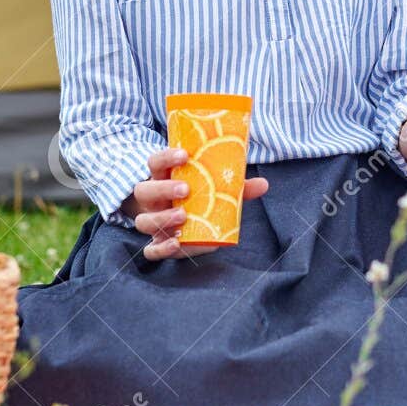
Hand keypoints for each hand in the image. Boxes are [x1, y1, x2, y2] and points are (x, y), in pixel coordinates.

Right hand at [120, 146, 269, 260]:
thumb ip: (235, 187)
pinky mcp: (156, 245)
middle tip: (186, 189)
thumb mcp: (213, 188)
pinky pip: (150, 250)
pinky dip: (161, 249)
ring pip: (143, 220)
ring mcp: (152, 222)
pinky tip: (176, 244)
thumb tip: (263, 184)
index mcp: (163, 178)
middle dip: (163, 189)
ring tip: (183, 216)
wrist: (178, 221)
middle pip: (144, 190)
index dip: (166, 157)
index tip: (185, 155)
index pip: (155, 162)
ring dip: (162, 219)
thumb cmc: (197, 198)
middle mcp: (153, 200)